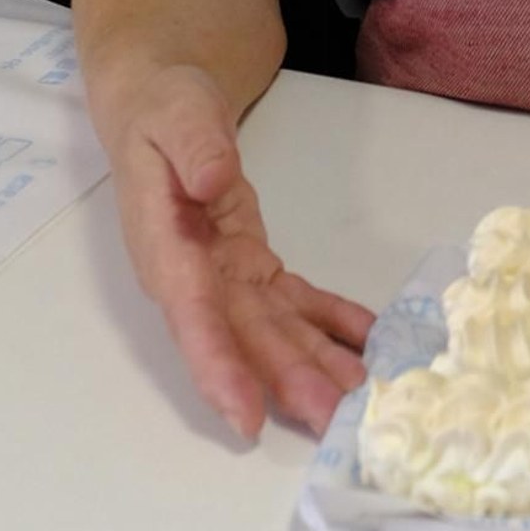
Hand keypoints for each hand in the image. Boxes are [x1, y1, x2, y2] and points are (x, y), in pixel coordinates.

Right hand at [106, 64, 372, 439]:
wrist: (162, 110)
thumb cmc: (164, 110)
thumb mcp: (176, 114)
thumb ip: (195, 147)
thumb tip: (213, 182)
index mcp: (165, 247)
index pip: (192, 314)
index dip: (218, 365)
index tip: (247, 415)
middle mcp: (192, 277)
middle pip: (241, 339)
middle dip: (286, 382)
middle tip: (335, 420)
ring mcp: (223, 277)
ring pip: (271, 331)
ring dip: (315, 364)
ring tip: (362, 397)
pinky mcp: (250, 266)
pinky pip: (292, 302)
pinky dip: (330, 321)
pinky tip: (367, 339)